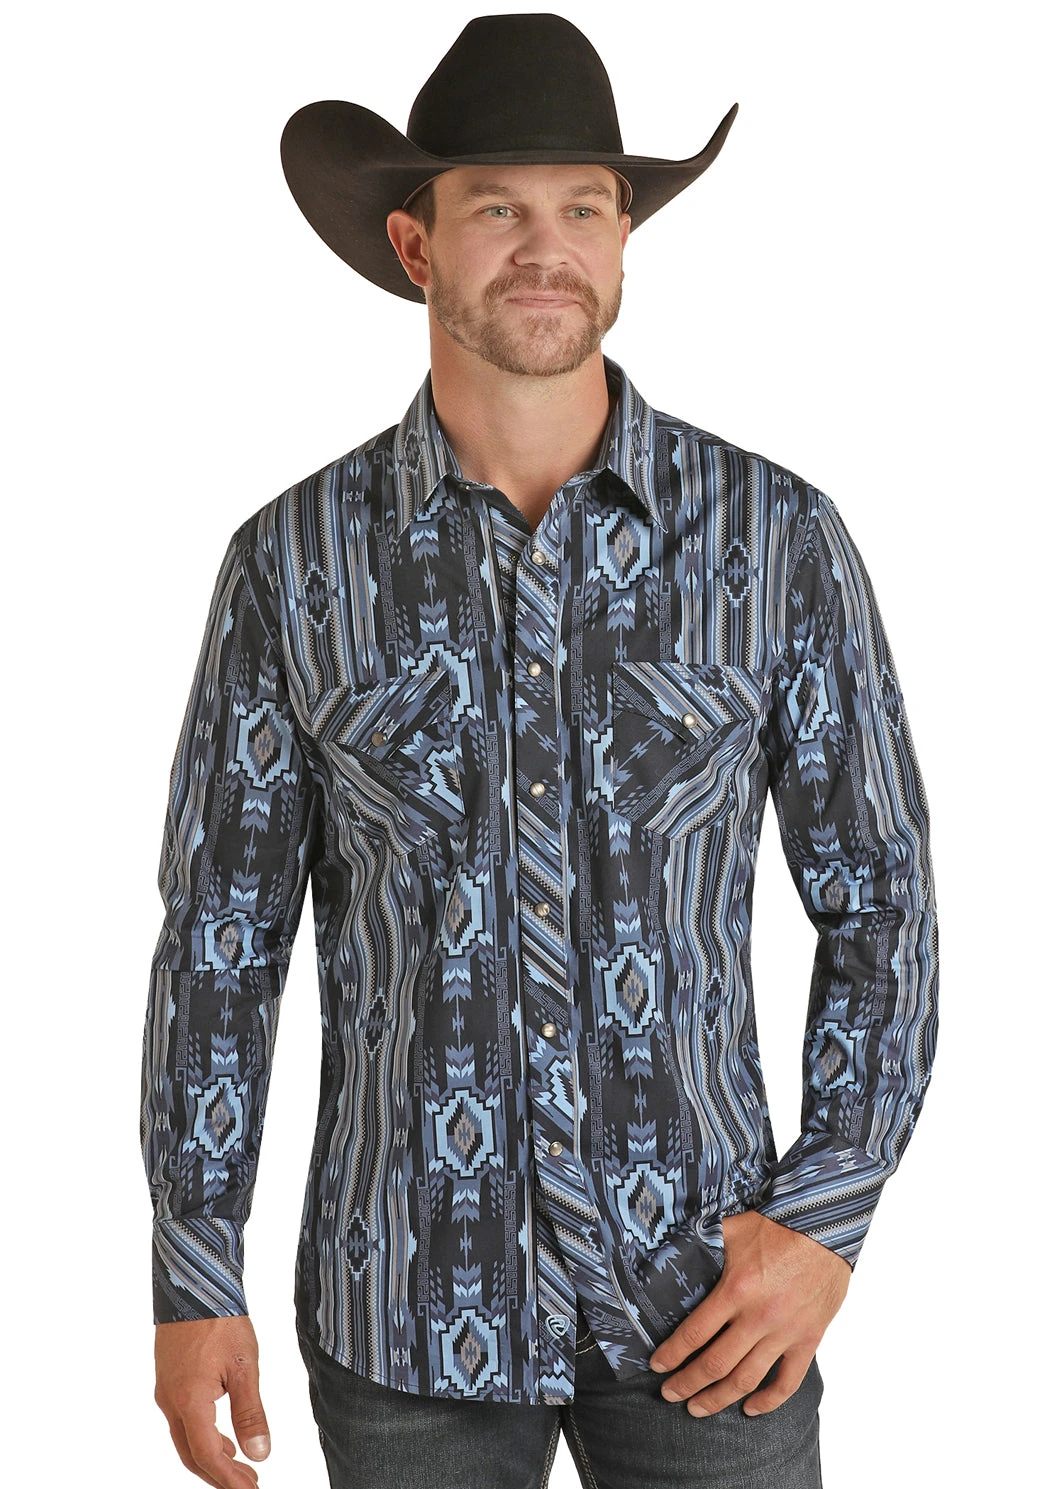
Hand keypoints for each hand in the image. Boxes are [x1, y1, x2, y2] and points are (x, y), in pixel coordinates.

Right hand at [154, 1315, 270, 1487]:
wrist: (193, 1282)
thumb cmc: (219, 1319)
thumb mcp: (244, 1366)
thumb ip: (250, 1412)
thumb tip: (260, 1452)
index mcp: (189, 1402)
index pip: (208, 1456)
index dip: (229, 1479)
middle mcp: (170, 1402)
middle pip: (191, 1454)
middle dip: (218, 1475)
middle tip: (247, 1484)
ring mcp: (166, 1391)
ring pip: (185, 1438)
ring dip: (210, 1456)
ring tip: (239, 1466)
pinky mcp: (168, 1379)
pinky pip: (182, 1420)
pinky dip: (201, 1436)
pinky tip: (221, 1435)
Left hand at [648, 1210, 849, 1416]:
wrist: (825, 1229)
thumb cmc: (777, 1227)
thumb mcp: (732, 1229)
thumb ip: (703, 1242)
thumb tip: (670, 1247)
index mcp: (736, 1289)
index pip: (695, 1333)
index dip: (672, 1354)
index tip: (657, 1366)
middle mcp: (759, 1317)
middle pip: (716, 1364)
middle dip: (687, 1384)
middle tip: (669, 1394)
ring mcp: (785, 1332)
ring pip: (747, 1379)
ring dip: (719, 1399)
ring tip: (698, 1409)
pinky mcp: (809, 1340)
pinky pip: (788, 1381)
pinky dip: (769, 1401)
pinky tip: (750, 1408)